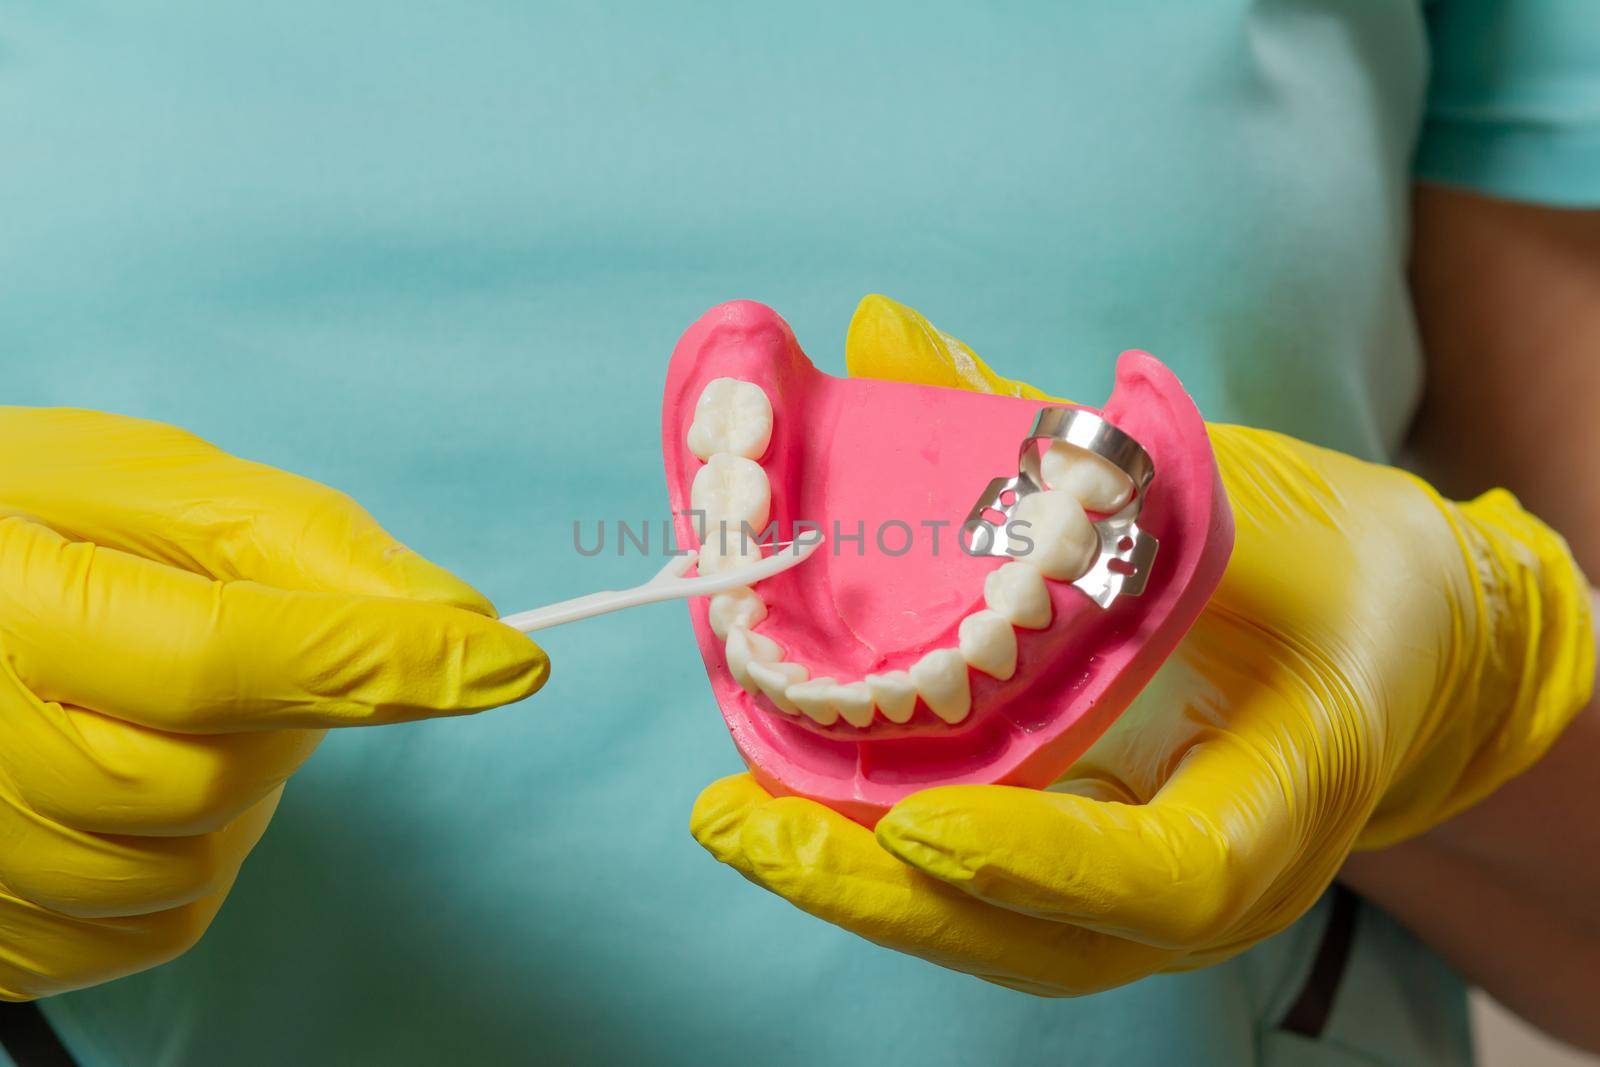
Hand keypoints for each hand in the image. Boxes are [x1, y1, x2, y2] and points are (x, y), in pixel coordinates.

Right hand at [0, 408, 547, 998]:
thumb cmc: (30, 516)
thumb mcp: (151, 485)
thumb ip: (299, 541)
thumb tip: (457, 612)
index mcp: (7, 606)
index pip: (218, 660)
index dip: (380, 663)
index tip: (513, 660)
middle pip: (213, 777)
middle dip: (288, 714)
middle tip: (254, 639)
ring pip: (198, 862)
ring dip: (243, 784)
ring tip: (171, 700)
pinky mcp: (4, 932)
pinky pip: (160, 924)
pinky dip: (199, 851)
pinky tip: (149, 766)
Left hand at [691, 296, 1592, 994]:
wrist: (1399, 644)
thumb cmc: (1330, 563)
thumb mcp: (1225, 492)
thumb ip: (1052, 432)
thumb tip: (877, 330)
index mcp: (1291, 781)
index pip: (1177, 870)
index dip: (1048, 862)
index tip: (922, 821)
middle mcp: (1220, 869)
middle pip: (1051, 939)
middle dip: (889, 892)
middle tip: (740, 824)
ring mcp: (1155, 887)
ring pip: (1005, 935)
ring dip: (867, 888)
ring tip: (740, 823)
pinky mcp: (1104, 869)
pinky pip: (993, 895)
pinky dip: (894, 859)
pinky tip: (795, 810)